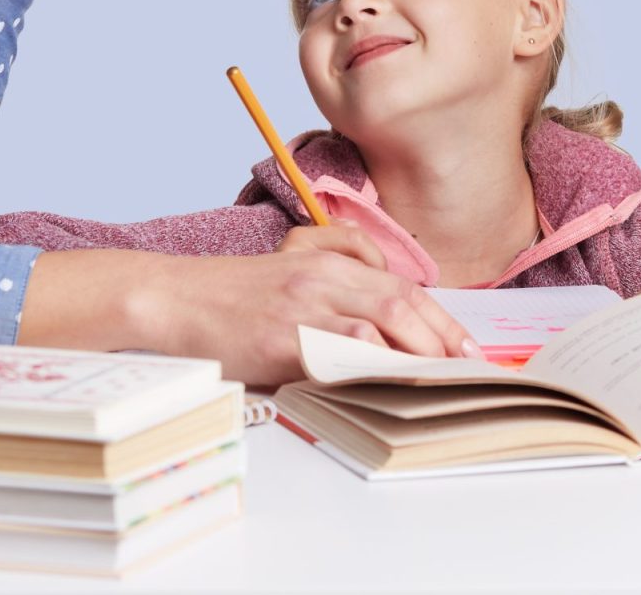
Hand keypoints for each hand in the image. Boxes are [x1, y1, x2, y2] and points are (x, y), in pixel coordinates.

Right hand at [136, 233, 480, 387]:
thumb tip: (390, 275)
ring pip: (381, 325)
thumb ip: (341, 256)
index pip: (404, 289)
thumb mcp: (290, 255)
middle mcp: (323, 280)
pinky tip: (392, 384)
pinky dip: (374, 366)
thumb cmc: (231, 292)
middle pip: (403, 305)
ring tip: (439, 382)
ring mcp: (304, 308)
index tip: (467, 349)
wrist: (173, 299)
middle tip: (464, 371)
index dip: (443, 321)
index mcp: (329, 263)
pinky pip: (341, 352)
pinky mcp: (282, 339)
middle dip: (441, 341)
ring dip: (417, 355)